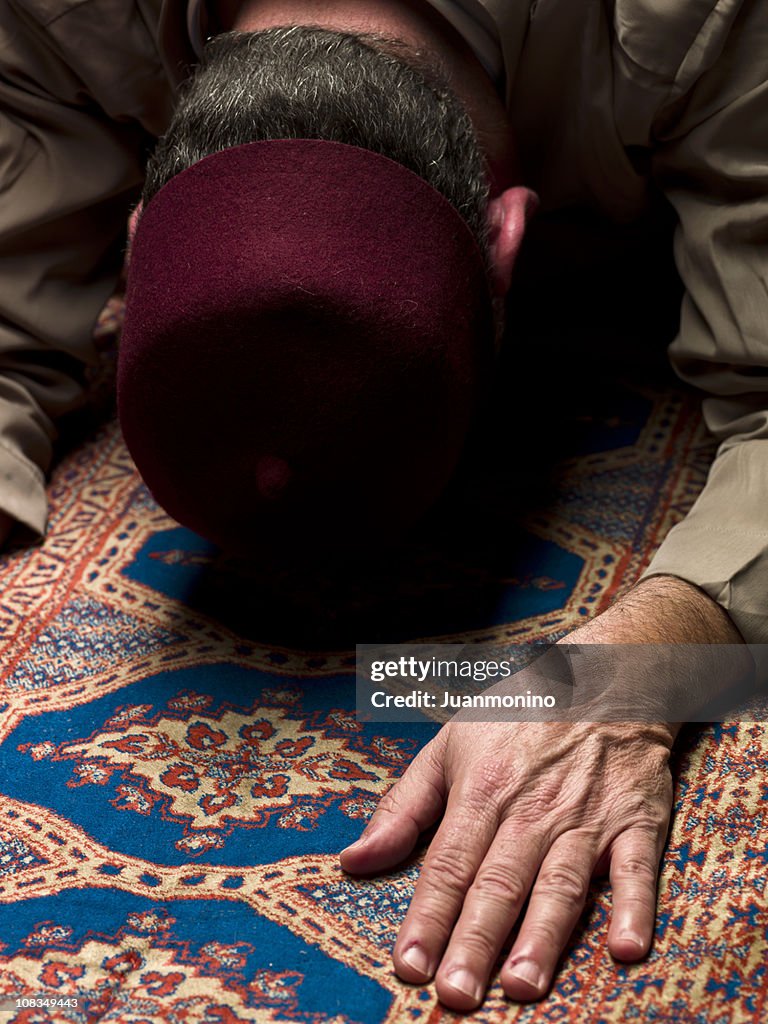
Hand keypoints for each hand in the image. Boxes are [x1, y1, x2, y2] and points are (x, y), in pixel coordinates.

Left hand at [341, 576, 748, 1008]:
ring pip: (560, 885)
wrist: (602, 677)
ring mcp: (585, 818)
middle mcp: (531, 810)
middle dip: (475, 942)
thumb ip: (402, 808)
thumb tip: (354, 861)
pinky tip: (626, 950)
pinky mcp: (636, 822)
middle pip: (498, 883)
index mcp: (481, 790)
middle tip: (456, 996)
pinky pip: (635, 871)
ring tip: (522, 985)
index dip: (428, 917)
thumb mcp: (447, 746)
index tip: (409, 966)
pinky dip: (633, 909)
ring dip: (542, 938)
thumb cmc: (517, 715)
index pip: (448, 865)